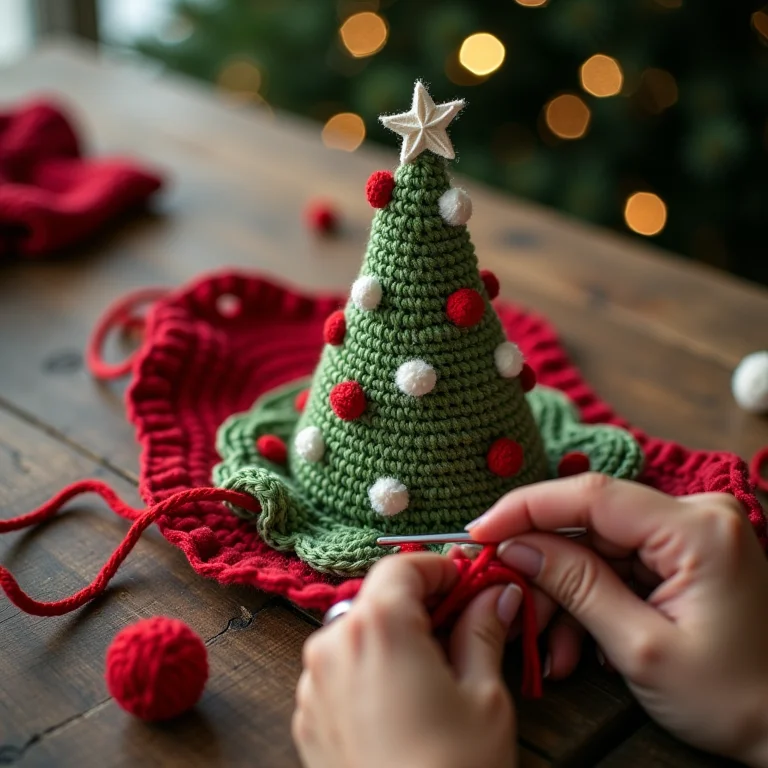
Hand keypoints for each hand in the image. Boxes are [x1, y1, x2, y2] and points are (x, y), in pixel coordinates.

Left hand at [293, 552, 520, 767]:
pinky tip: (404, 700)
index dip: (440, 567)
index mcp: (377, 626)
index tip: (468, 582)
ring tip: (436, 668)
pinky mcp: (308, 716)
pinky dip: (371, 668)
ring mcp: (313, 683)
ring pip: (358, 632)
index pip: (404, 565)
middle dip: (421, 603)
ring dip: (395, 636)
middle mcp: (333, 645)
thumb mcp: (484, 696)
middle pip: (379, 597)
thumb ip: (484, 631)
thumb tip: (495, 596)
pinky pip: (340, 670)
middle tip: (463, 623)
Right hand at [468, 474, 767, 765]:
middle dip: (545, 569)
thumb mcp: (641, 648)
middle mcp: (695, 515)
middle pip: (589, 525)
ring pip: (595, 548)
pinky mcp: (682, 552)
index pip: (591, 495)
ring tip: (548, 648)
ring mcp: (689, 533)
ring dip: (565, 596)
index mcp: (697, 529)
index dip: (525, 508)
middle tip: (511, 606)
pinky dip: (590, 600)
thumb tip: (517, 546)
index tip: (479, 531)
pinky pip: (616, 564)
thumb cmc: (733, 699)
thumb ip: (576, 586)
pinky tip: (576, 644)